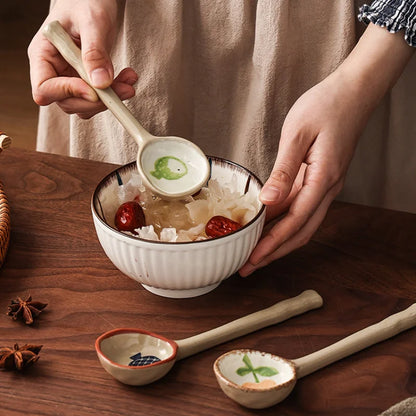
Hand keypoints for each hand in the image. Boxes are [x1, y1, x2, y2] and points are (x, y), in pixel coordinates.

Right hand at [28, 0, 137, 118]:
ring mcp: (70, 77)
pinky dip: (115, 93)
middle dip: (96, 101)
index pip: (45, 88)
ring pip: (85, 105)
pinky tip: (127, 78)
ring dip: (109, 99)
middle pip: (67, 103)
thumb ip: (95, 52)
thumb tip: (100, 84)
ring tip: (129, 81)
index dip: (68, 93)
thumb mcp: (92, 22)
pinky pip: (99, 98)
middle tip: (122, 91)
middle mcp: (53, 70)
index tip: (94, 91)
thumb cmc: (86, 1)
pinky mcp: (86, 81)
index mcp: (43, 54)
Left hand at [239, 23, 413, 276]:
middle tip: (248, 266)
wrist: (353, 92)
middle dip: (274, 253)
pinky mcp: (322, 180)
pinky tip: (269, 226)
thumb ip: (283, 171)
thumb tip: (267, 202)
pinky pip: (302, 210)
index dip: (271, 244)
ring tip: (255, 252)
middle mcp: (327, 189)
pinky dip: (285, 224)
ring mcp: (327, 187)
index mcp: (322, 180)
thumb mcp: (297, 135)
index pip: (293, 223)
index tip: (251, 259)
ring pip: (302, 225)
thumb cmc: (325, 106)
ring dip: (279, 242)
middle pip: (300, 233)